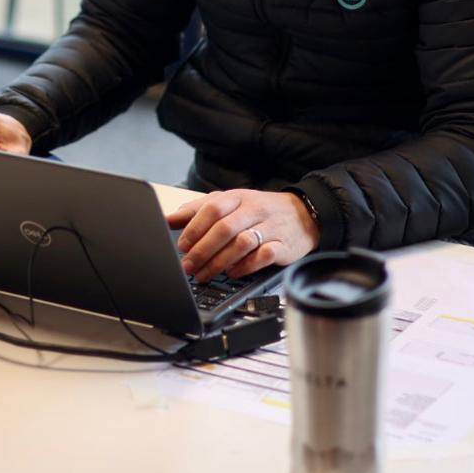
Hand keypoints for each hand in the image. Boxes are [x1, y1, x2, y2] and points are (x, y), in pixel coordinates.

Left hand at [167, 190, 317, 282]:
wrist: (304, 214)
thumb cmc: (261, 210)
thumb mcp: (230, 203)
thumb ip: (199, 210)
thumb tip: (169, 219)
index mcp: (238, 198)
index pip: (212, 209)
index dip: (194, 228)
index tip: (182, 246)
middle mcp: (254, 210)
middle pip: (224, 228)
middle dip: (202, 250)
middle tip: (188, 266)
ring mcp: (270, 227)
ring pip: (242, 243)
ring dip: (220, 261)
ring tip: (205, 274)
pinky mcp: (283, 246)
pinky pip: (264, 256)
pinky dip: (246, 266)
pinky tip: (233, 273)